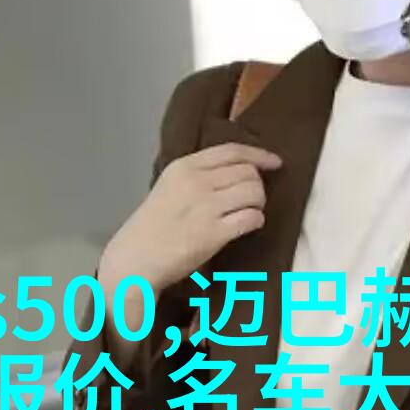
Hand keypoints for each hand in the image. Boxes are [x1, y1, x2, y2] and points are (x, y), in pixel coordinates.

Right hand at [100, 142, 280, 309]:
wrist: (135, 258)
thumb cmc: (152, 227)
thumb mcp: (169, 186)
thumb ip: (197, 175)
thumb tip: (237, 172)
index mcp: (184, 167)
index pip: (232, 151)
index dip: (259, 154)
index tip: (274, 162)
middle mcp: (196, 182)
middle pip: (248, 172)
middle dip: (257, 185)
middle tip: (251, 199)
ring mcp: (206, 207)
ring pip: (254, 193)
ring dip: (258, 203)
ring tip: (247, 212)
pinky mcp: (214, 234)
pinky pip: (252, 218)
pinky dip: (256, 221)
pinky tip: (247, 226)